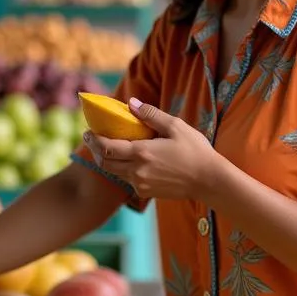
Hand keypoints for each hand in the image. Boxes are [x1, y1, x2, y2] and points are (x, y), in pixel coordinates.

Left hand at [82, 97, 219, 201]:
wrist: (209, 181)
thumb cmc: (195, 151)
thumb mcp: (175, 126)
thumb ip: (151, 114)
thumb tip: (131, 103)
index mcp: (142, 153)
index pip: (107, 147)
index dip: (94, 139)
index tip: (87, 131)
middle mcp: (137, 171)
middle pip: (105, 163)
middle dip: (95, 150)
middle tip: (91, 138)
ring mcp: (140, 184)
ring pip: (114, 172)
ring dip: (107, 160)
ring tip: (107, 147)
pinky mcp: (146, 192)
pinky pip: (127, 179)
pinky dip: (122, 168)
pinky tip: (128, 159)